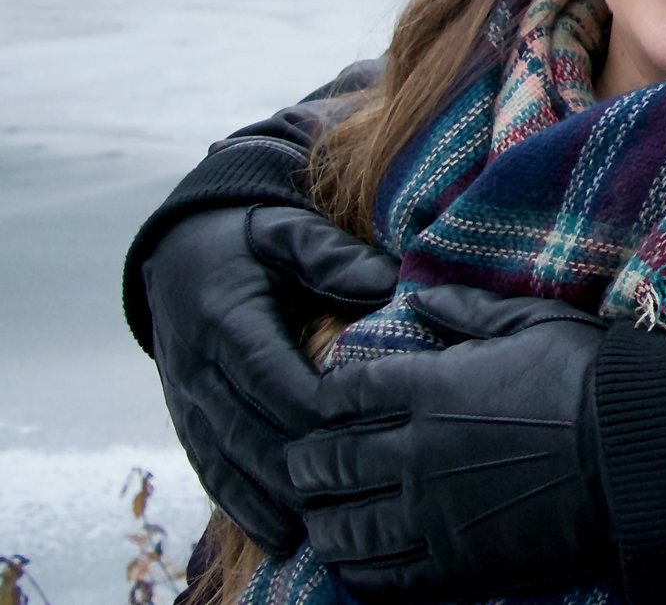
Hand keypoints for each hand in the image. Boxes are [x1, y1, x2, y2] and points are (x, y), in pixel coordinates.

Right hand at [143, 205, 399, 551]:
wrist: (178, 255)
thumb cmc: (249, 242)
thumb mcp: (286, 231)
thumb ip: (330, 256)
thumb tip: (385, 284)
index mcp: (224, 321)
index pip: (269, 375)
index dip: (313, 407)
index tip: (364, 427)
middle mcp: (197, 370)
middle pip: (249, 432)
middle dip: (301, 466)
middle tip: (359, 490)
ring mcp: (186, 403)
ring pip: (228, 464)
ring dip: (274, 500)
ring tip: (325, 528)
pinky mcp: (186, 425)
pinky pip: (212, 473)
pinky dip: (244, 507)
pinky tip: (282, 535)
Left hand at [287, 287, 615, 600]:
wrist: (634, 450)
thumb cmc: (592, 377)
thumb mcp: (533, 321)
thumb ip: (467, 309)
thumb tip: (417, 296)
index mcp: (432, 388)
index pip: (349, 393)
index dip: (326, 399)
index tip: (322, 404)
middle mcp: (416, 452)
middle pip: (332, 461)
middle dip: (307, 463)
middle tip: (299, 466)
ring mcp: (432, 512)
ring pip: (347, 525)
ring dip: (324, 522)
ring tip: (318, 521)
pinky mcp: (455, 562)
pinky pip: (385, 577)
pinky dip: (357, 573)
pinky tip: (351, 568)